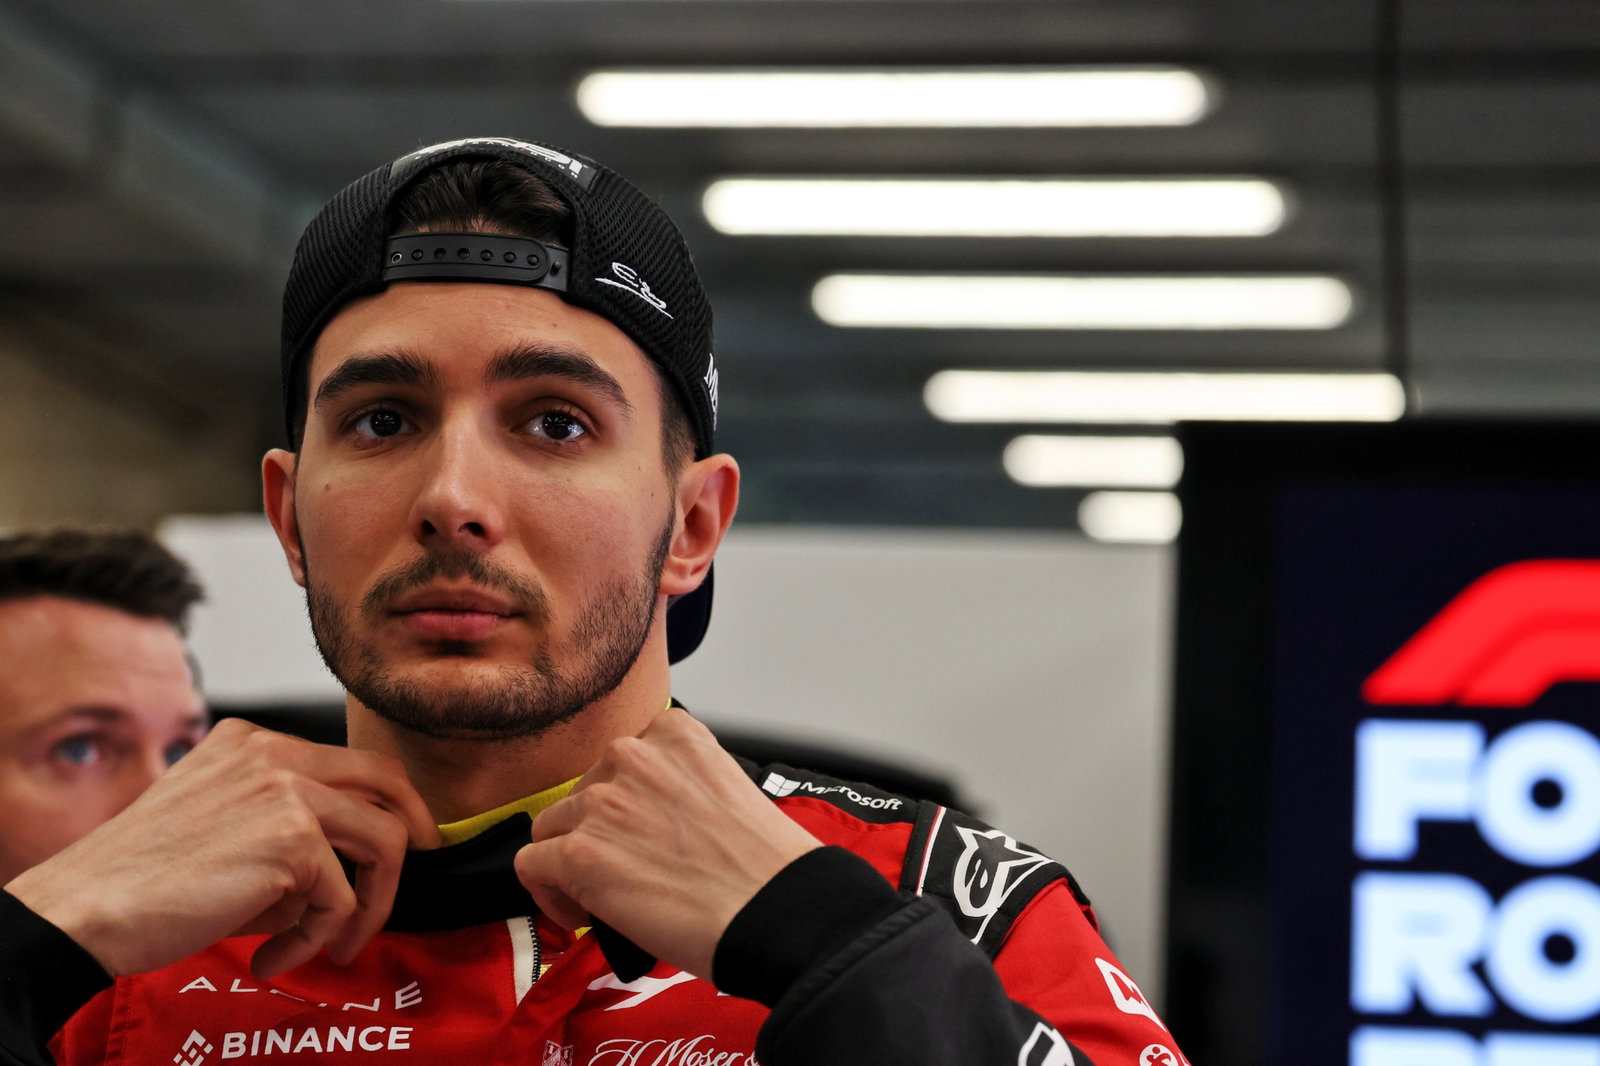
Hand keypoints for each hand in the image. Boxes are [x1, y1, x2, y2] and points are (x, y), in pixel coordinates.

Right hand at [4, 718, 438, 979]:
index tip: (398, 842)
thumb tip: (352, 873)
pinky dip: (315, 940)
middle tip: (415, 872)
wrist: (86, 908)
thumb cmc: (144, 881)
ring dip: (369, 906)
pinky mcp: (293, 839)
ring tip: (332, 944)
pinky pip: (341, 900)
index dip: (386, 804)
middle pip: (387, 782)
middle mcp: (274, 753)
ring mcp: (287, 790)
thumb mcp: (225, 830)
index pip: (350, 762)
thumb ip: (289, 833)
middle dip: (413, 832)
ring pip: (383, 842)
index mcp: (252, 743)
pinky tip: (270, 958)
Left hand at [515, 708, 819, 980]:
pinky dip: (549, 895)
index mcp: (674, 734)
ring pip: (550, 829)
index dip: (623, 804)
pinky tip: (583, 914)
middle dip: (597, 834)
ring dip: (569, 863)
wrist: (774, 907)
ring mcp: (601, 803)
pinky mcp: (579, 853)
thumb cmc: (764, 865)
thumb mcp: (727, 788)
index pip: (621, 761)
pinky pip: (531, 867)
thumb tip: (646, 824)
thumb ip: (678, 787)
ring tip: (602, 898)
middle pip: (582, 794)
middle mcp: (632, 756)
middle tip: (625, 873)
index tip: (636, 834)